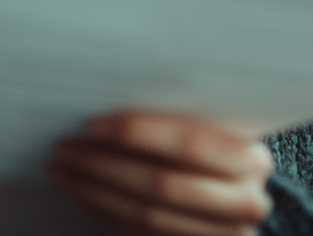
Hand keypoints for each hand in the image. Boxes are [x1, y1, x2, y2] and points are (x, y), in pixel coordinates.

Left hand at [49, 111, 273, 235]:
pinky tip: (80, 193)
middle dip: (104, 165)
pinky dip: (103, 213)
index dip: (138, 132)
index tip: (92, 123)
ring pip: (144, 216)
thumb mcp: (208, 130)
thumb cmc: (211, 154)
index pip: (189, 143)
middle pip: (162, 184)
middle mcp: (244, 203)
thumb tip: (106, 96)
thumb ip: (175, 119)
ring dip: (93, 192)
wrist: (231, 202)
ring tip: (61, 170)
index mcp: (251, 160)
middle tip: (64, 148)